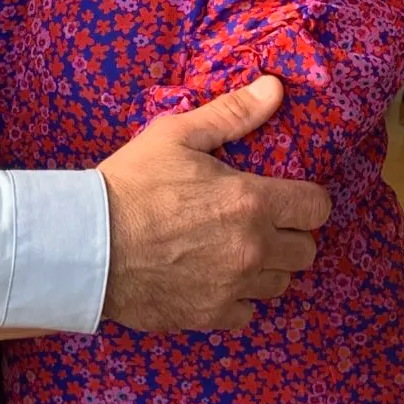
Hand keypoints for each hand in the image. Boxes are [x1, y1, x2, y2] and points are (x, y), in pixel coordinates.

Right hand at [98, 75, 329, 333]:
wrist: (86, 243)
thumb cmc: (130, 184)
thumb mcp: (177, 135)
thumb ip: (232, 114)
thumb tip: (274, 88)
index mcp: (251, 201)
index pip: (316, 207)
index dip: (306, 199)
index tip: (287, 197)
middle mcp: (252, 249)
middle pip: (305, 252)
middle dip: (290, 235)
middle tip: (259, 223)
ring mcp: (232, 287)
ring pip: (279, 285)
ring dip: (266, 268)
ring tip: (236, 251)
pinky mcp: (208, 315)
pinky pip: (245, 314)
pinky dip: (236, 299)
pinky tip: (213, 280)